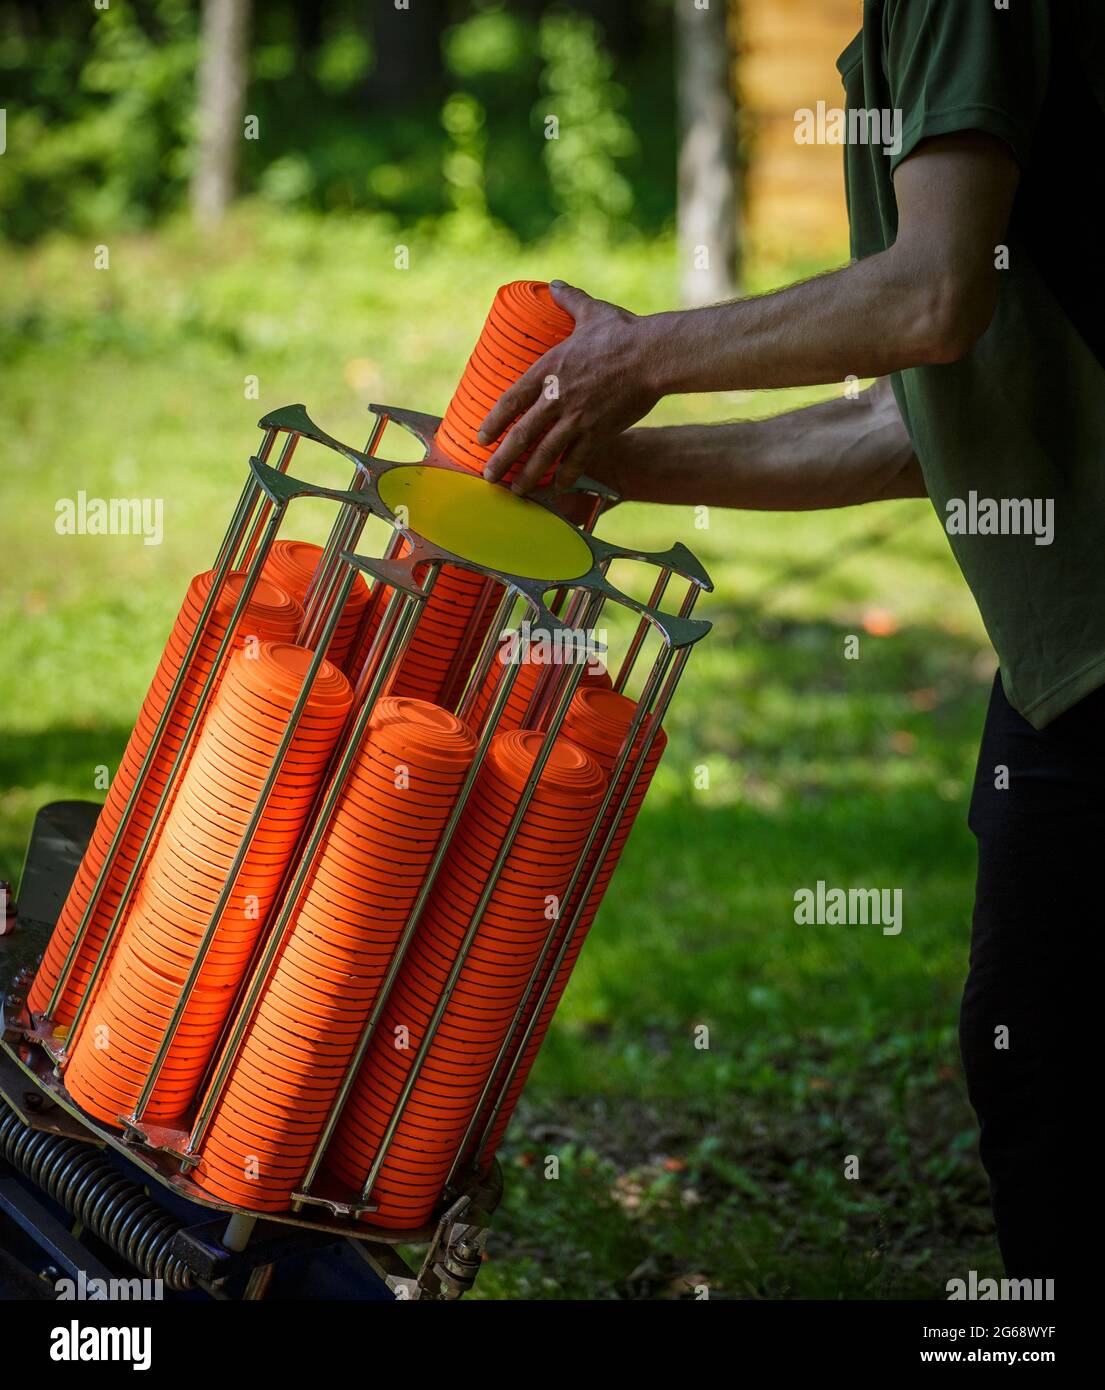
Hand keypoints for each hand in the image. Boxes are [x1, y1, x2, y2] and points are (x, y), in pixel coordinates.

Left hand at [478, 281, 660, 494]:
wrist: (652, 354)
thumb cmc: (622, 331)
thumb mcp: (591, 312)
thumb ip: (570, 300)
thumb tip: (556, 284)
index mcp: (548, 368)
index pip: (510, 400)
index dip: (493, 422)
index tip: (481, 437)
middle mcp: (556, 397)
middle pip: (521, 434)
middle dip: (502, 459)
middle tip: (488, 477)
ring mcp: (577, 417)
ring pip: (545, 453)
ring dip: (528, 475)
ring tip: (516, 491)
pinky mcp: (599, 431)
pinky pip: (577, 459)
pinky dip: (566, 475)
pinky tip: (557, 488)